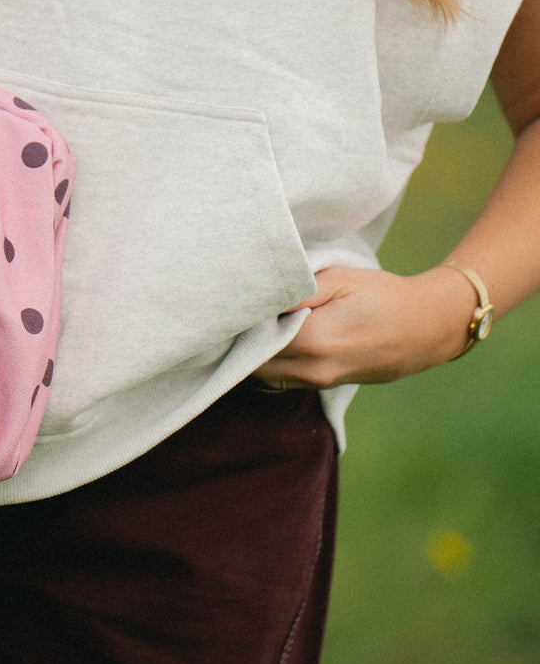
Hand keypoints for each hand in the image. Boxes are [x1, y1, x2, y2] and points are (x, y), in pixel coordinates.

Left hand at [253, 265, 477, 390]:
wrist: (427, 329)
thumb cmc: (383, 296)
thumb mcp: (339, 279)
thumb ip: (296, 290)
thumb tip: (258, 297)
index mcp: (311, 340)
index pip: (253, 339)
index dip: (240, 321)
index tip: (237, 300)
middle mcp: (311, 369)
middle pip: (253, 363)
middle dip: (243, 340)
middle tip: (242, 310)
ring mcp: (318, 382)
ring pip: (266, 375)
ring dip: (256, 353)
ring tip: (260, 322)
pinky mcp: (324, 385)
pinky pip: (284, 378)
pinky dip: (273, 361)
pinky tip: (277, 337)